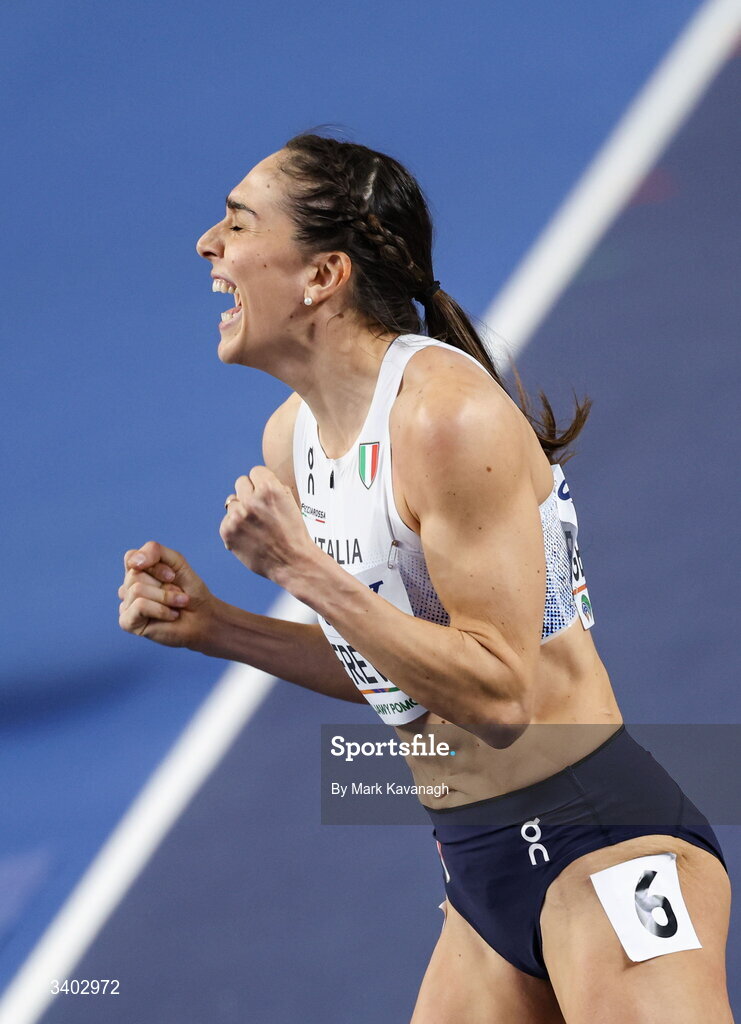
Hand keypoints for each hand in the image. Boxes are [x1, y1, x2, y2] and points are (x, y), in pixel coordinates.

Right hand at [118, 541, 214, 648]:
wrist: (204, 617)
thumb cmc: (190, 591)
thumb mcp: (176, 562)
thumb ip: (154, 551)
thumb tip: (133, 562)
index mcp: (137, 572)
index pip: (131, 557)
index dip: (155, 565)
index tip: (173, 575)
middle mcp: (128, 588)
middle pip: (135, 574)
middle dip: (163, 584)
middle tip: (177, 593)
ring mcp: (126, 605)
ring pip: (137, 590)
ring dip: (166, 597)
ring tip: (177, 605)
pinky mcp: (127, 622)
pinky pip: (139, 606)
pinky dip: (161, 609)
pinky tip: (170, 615)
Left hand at [219, 466, 316, 586]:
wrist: (292, 562)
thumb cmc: (293, 533)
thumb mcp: (290, 501)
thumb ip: (272, 488)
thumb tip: (255, 481)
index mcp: (269, 489)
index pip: (256, 472)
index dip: (262, 483)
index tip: (265, 494)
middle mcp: (251, 500)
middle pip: (241, 483)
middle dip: (250, 493)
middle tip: (260, 509)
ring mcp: (237, 516)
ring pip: (232, 501)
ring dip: (241, 510)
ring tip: (255, 525)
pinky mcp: (227, 530)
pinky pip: (226, 520)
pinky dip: (235, 527)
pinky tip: (249, 535)